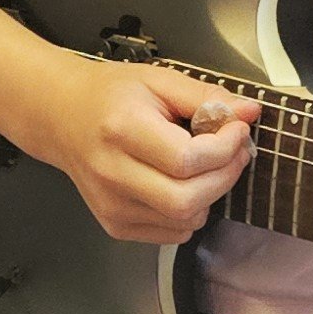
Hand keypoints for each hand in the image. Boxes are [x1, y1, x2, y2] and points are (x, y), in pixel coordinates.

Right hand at [24, 54, 260, 244]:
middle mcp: (112, 173)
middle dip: (225, 176)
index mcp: (122, 130)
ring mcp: (111, 205)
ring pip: (184, 220)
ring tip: (208, 165)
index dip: (224, 148)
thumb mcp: (159, 81)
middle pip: (186, 199)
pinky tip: (184, 183)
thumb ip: (206, 96)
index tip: (237, 129)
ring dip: (211, 194)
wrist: (62, 117)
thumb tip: (250, 112)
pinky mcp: (115, 224)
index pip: (186, 160)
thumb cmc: (111, 95)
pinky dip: (191, 211)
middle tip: (234, 151)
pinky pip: (172, 232)